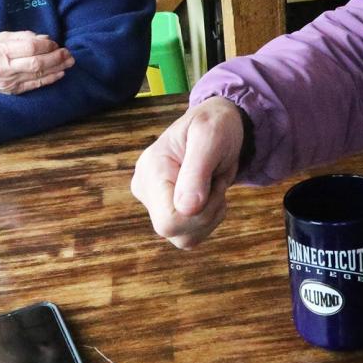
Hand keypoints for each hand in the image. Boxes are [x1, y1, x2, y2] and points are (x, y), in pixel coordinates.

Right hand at [0, 31, 72, 94]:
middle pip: (37, 63)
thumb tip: (45, 38)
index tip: (55, 43)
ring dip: (57, 68)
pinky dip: (49, 80)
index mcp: (2, 51)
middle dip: (56, 58)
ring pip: (38, 75)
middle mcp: (6, 68)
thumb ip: (22, 37)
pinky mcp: (12, 91)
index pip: (30, 48)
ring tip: (69, 62)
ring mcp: (10, 82)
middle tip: (68, 53)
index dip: (46, 45)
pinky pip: (34, 86)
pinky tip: (60, 73)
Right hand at [131, 98, 243, 248]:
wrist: (218, 124)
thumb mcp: (211, 136)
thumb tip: (186, 210)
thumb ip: (197, 172)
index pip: (169, 219)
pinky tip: (209, 195)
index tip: (214, 180)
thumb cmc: (216, 124)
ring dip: (210, 216)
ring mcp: (153, 202)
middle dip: (207, 213)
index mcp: (150, 169)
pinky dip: (208, 220)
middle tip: (216, 182)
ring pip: (183, 237)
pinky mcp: (166, 210)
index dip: (201, 211)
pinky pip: (189, 234)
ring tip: (213, 185)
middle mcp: (145, 188)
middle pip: (174, 231)